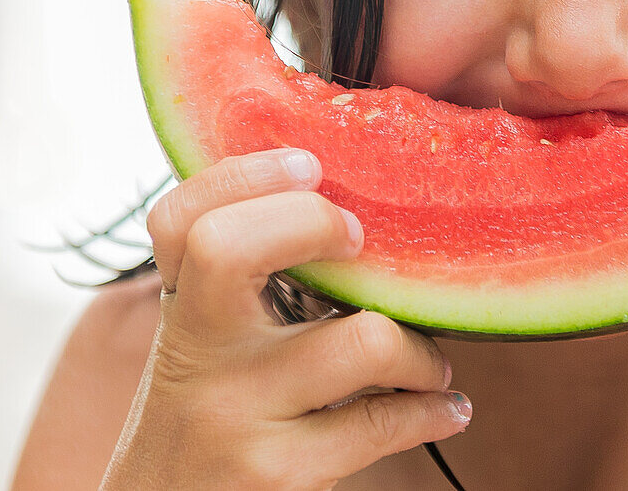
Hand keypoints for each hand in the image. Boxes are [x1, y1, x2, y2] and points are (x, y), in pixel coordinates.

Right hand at [101, 150, 470, 490]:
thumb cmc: (208, 405)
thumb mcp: (209, 334)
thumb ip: (250, 269)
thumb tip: (348, 192)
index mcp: (182, 302)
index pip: (179, 215)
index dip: (245, 175)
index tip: (312, 166)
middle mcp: (195, 348)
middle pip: (230, 248)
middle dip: (315, 223)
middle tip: (365, 242)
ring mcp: (231, 411)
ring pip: (359, 341)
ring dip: (419, 348)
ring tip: (431, 361)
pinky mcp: (273, 471)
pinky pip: (378, 424)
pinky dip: (430, 410)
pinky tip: (449, 406)